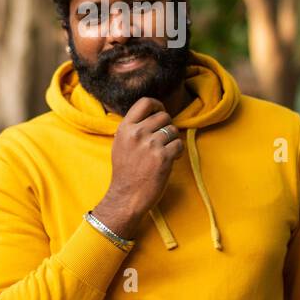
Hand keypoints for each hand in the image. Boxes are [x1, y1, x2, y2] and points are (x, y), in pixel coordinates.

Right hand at [91, 96, 183, 237]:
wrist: (126, 197)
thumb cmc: (125, 172)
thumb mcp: (120, 144)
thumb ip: (133, 128)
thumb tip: (152, 115)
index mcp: (125, 128)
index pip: (145, 102)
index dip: (157, 105)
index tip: (160, 113)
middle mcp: (137, 133)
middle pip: (164, 116)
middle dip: (168, 127)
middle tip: (164, 141)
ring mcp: (150, 145)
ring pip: (173, 130)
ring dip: (173, 141)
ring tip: (166, 153)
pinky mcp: (162, 157)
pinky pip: (179, 145)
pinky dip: (178, 152)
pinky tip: (171, 160)